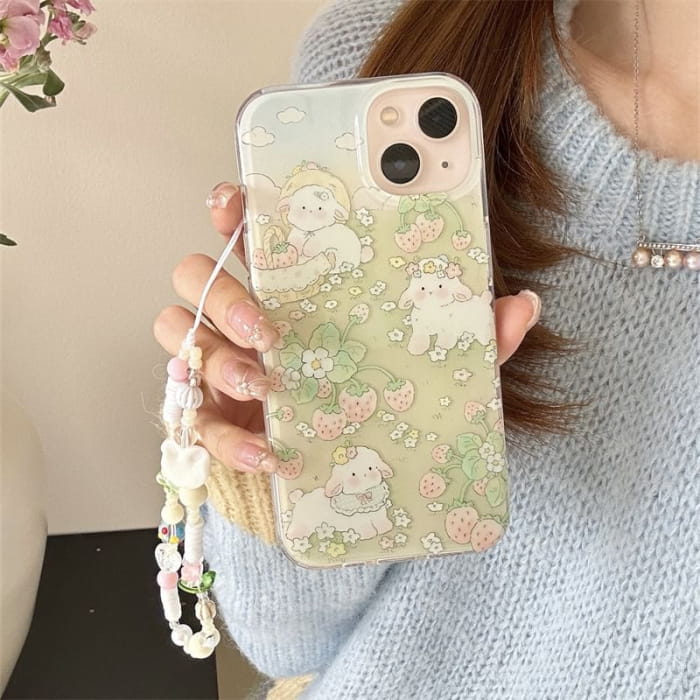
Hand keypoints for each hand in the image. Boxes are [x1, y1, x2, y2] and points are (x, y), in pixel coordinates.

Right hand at [153, 183, 540, 474]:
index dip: (232, 210)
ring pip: (178, 334)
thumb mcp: (431, 366)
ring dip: (213, 354)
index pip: (247, 233)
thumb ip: (471, 336)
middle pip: (196, 274)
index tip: (234, 201)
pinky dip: (225, 438)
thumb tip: (523, 305)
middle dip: (222, 290)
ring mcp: (220, 367)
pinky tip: (268, 451)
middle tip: (268, 324)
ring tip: (263, 381)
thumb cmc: (376, 399)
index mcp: (290, 288)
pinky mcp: (215, 421)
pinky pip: (193, 420)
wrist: (350, 472)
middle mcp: (244, 318)